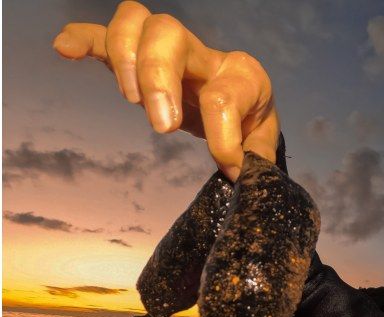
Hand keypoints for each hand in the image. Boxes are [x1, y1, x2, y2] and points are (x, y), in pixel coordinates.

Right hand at [53, 0, 278, 180]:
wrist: (241, 105)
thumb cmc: (248, 123)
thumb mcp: (262, 142)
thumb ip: (255, 157)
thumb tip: (237, 171)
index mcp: (242, 75)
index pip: (225, 95)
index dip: (224, 139)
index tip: (228, 166)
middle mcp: (204, 53)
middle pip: (170, 34)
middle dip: (157, 79)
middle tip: (163, 127)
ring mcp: (169, 50)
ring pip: (138, 21)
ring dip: (126, 59)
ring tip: (131, 100)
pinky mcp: (139, 56)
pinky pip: (104, 34)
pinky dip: (83, 38)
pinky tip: (65, 49)